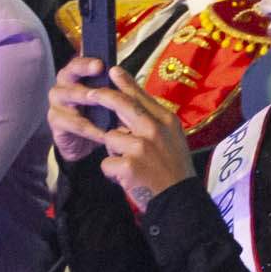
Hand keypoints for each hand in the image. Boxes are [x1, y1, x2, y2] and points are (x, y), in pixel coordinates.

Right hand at [45, 55, 117, 165]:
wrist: (83, 144)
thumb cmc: (96, 117)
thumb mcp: (107, 102)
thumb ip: (113, 88)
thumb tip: (124, 76)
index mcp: (74, 75)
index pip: (78, 62)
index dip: (88, 61)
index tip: (101, 64)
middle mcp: (62, 85)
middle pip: (69, 72)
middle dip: (85, 70)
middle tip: (99, 71)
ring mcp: (56, 103)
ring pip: (70, 95)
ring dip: (88, 99)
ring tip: (105, 104)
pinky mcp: (56, 121)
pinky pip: (74, 123)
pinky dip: (91, 129)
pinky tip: (104, 133)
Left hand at [85, 68, 194, 210]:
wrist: (179, 200)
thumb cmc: (175, 170)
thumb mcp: (173, 138)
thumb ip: (154, 122)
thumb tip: (129, 107)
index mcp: (166, 121)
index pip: (141, 97)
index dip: (125, 83)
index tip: (113, 71)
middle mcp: (154, 130)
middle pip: (122, 106)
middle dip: (103, 97)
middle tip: (91, 94)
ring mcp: (141, 147)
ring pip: (110, 138)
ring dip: (113, 151)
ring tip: (128, 164)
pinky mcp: (129, 166)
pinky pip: (106, 162)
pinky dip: (112, 172)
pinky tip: (126, 178)